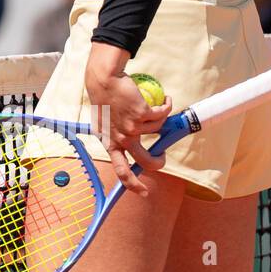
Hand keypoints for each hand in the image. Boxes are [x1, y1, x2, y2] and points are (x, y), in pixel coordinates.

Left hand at [84, 42, 171, 194]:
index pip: (120, 171)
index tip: (144, 192)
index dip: (133, 185)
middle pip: (147, 161)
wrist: (104, 79)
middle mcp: (121, 138)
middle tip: (162, 155)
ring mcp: (132, 127)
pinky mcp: (142, 114)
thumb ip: (114, 136)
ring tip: (157, 108)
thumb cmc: (103, 99)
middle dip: (159, 162)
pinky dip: (167, 106)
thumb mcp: (104, 123)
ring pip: (158, 130)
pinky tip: (165, 100)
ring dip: (162, 119)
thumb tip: (129, 149)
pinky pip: (163, 114)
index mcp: (109, 143)